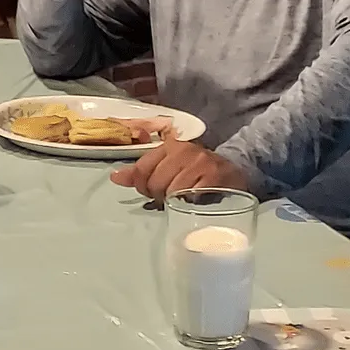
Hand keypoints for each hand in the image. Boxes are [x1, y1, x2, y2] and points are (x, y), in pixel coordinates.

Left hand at [110, 140, 248, 200]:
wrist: (235, 171)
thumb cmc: (195, 170)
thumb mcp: (168, 164)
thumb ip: (141, 171)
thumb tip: (115, 177)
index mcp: (170, 146)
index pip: (141, 169)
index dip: (142, 186)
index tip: (151, 191)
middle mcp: (185, 151)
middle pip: (155, 182)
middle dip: (158, 195)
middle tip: (168, 197)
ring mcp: (201, 163)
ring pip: (172, 191)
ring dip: (174, 201)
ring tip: (181, 199)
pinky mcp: (215, 177)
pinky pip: (192, 196)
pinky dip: (190, 203)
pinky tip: (194, 201)